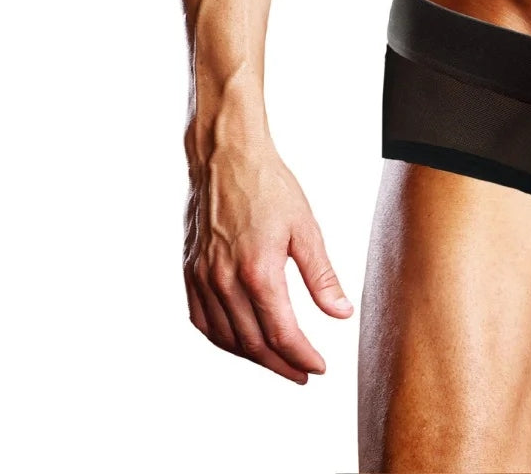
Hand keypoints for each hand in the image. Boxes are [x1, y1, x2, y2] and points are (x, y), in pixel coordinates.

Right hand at [183, 138, 353, 382]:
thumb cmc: (270, 186)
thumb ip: (322, 275)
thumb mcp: (306, 228)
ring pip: (226, 338)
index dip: (302, 356)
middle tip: (302, 374)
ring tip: (277, 362)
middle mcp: (225, 281)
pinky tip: (239, 341)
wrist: (226, 157)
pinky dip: (222, 339)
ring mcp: (202, 278)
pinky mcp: (189, 271)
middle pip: (253, 344)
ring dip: (253, 357)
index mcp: (259, 271)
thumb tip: (341, 314)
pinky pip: (202, 321)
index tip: (318, 367)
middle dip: (280, 365)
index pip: (282, 333)